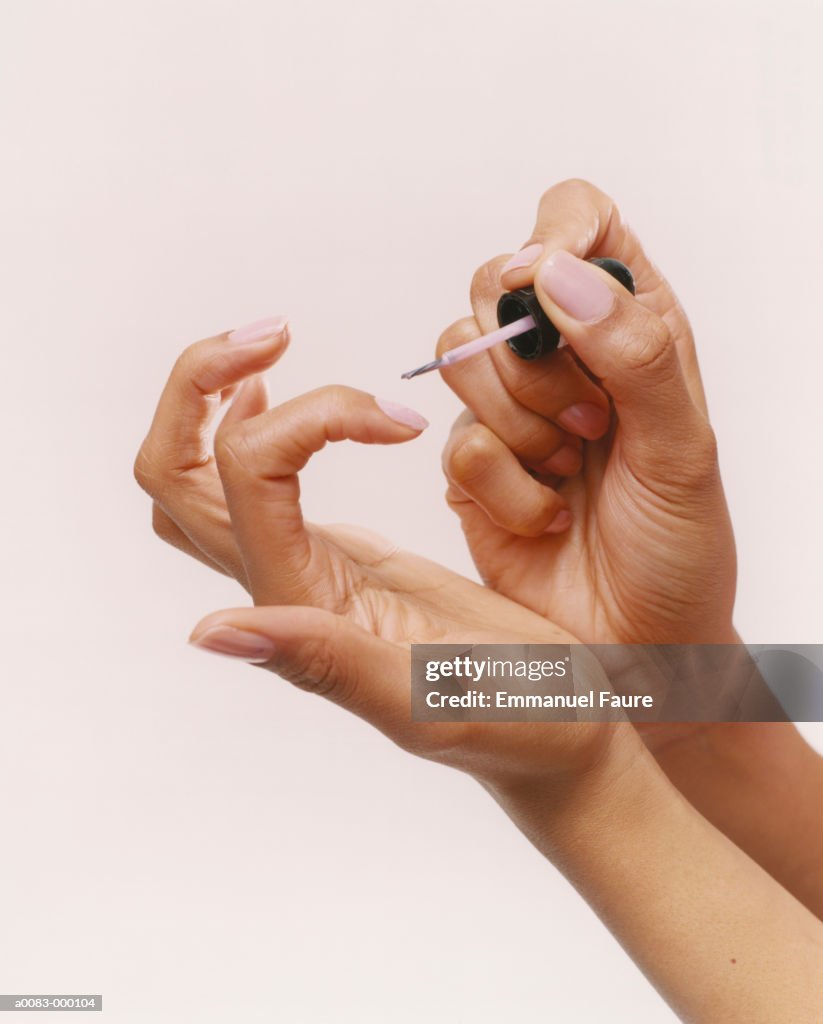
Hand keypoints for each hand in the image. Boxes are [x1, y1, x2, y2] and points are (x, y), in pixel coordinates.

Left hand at [135, 325, 614, 790]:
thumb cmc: (517, 721)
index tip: (401, 421)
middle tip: (272, 332)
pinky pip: (251, 484)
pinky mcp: (336, 557)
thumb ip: (325, 661)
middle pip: (176, 473)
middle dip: (201, 386)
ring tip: (266, 347)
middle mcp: (285, 583)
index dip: (313, 418)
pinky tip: (275, 397)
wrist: (554, 732)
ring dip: (211, 400)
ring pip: (199, 478)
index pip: (247, 473)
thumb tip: (208, 630)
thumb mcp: (430, 695)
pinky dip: (249, 423)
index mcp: (304, 603)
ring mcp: (304, 568)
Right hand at [440, 179, 735, 643]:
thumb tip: (557, 272)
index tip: (547, 285)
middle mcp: (565, 355)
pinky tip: (547, 513)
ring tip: (571, 472)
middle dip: (534, 363)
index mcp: (631, 326)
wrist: (638, 641)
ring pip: (461, 358)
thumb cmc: (679, 548)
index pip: (580, 220)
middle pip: (494, 284)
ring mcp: (511, 408)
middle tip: (592, 425)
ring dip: (520, 428)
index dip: (556, 235)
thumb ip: (634, 350)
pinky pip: (455, 441)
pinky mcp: (472, 462)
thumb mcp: (683, 448)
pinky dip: (505, 487)